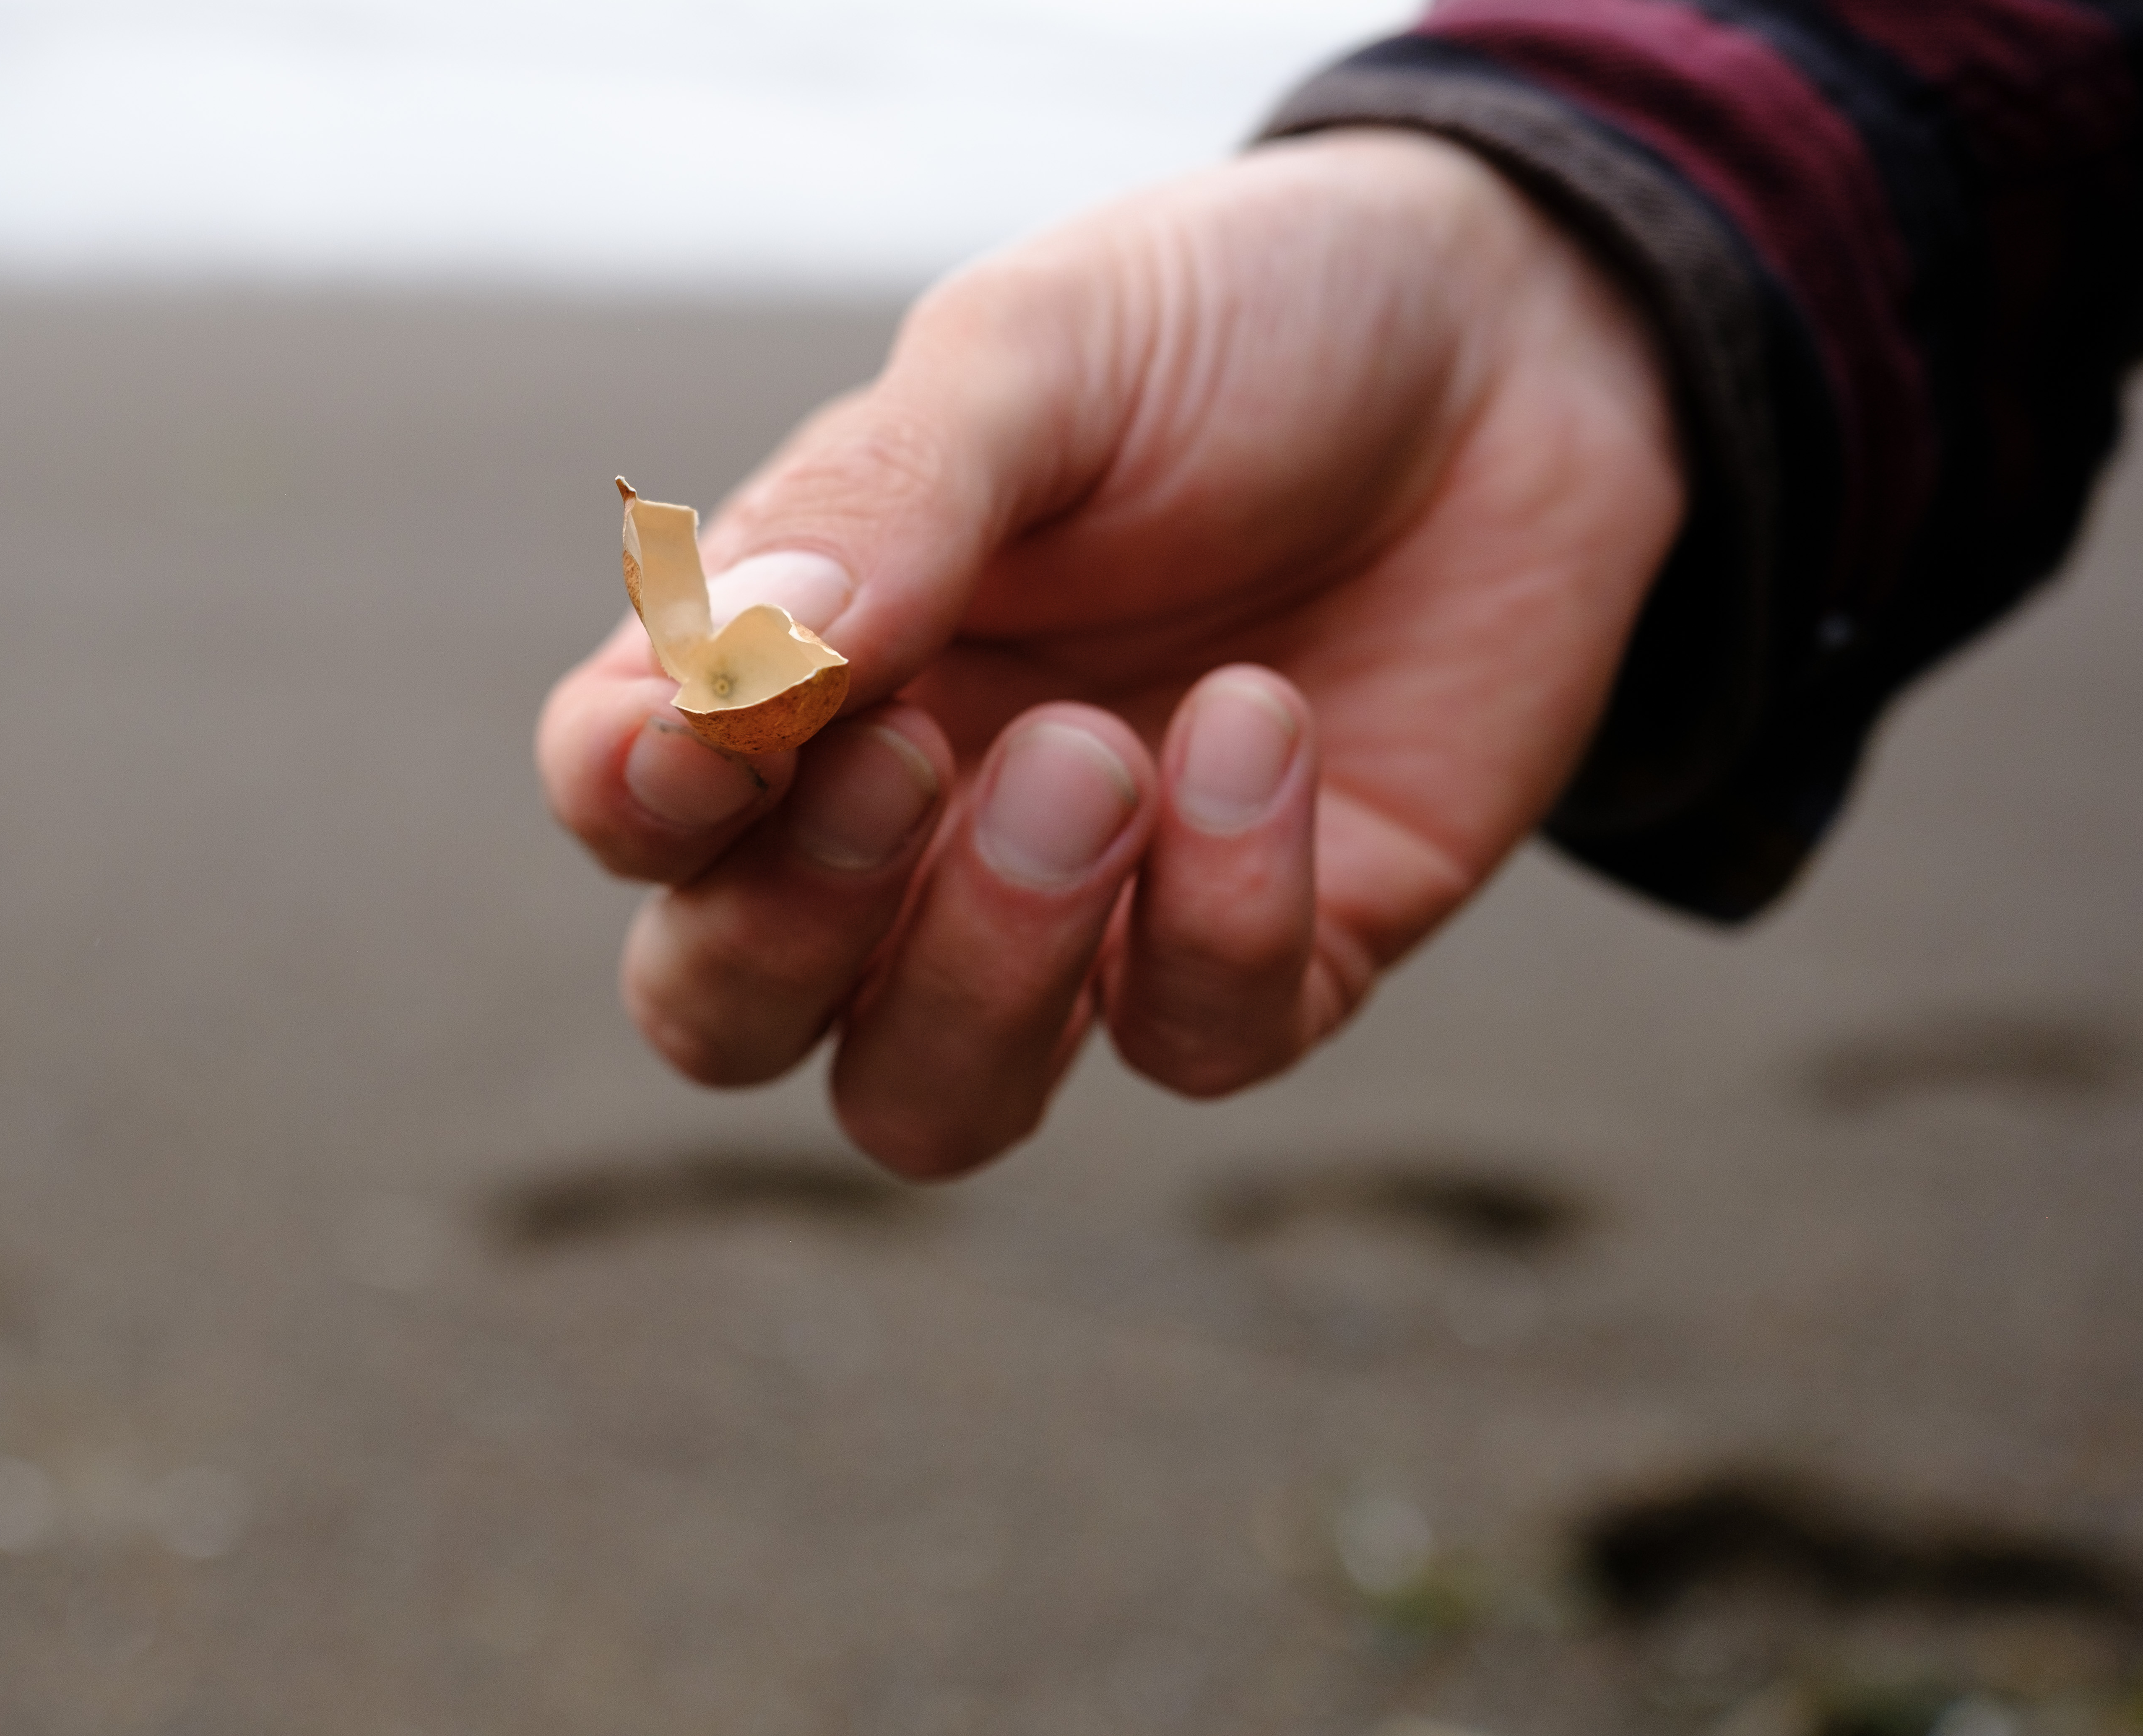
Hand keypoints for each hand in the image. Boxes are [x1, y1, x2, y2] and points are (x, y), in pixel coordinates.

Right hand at [537, 130, 1682, 1179]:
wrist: (1516, 347)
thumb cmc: (1234, 330)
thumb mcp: (1040, 355)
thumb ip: (875, 504)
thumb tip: (732, 668)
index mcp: (798, 668)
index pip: (627, 806)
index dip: (633, 798)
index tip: (711, 723)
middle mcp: (898, 827)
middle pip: (725, 1018)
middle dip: (790, 933)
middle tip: (918, 756)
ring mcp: (1073, 921)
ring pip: (924, 1104)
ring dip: (984, 970)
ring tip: (1097, 760)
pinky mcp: (1260, 965)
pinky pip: (1186, 1046)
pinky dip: (1223, 912)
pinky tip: (1268, 723)